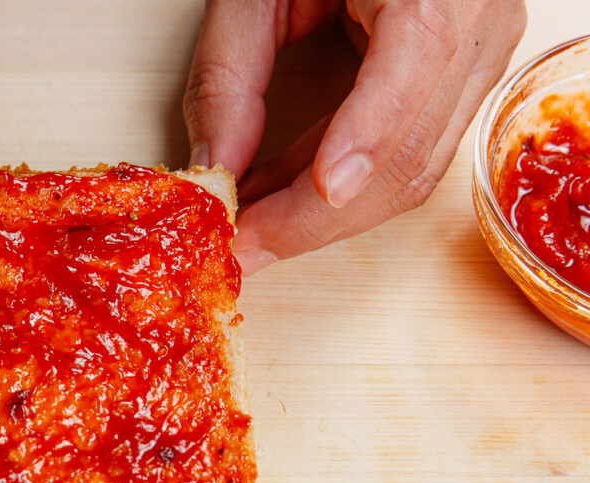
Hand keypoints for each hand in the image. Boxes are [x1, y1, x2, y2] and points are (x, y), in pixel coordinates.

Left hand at [183, 0, 525, 273]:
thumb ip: (228, 75)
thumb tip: (214, 168)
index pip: (411, 72)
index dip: (363, 141)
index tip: (314, 194)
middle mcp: (478, 24)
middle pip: (410, 153)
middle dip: (317, 216)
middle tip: (243, 247)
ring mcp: (478, 61)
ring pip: (410, 173)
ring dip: (321, 213)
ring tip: (250, 225)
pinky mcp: (458, 87)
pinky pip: (402, 157)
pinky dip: (336, 187)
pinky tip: (278, 200)